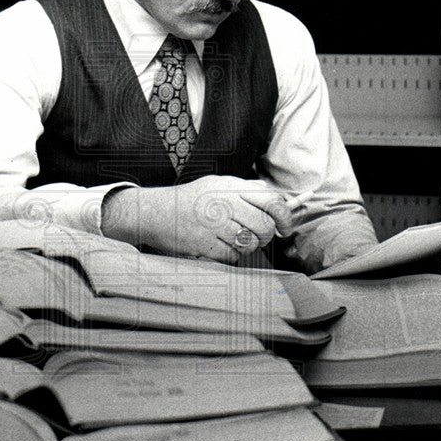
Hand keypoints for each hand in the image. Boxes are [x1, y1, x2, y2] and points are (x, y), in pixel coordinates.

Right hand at [101, 176, 296, 262]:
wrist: (155, 213)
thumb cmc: (191, 200)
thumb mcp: (218, 184)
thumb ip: (247, 189)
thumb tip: (278, 201)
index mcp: (229, 187)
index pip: (270, 201)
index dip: (284, 216)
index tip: (285, 226)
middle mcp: (222, 204)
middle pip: (263, 226)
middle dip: (265, 235)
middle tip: (257, 236)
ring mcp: (212, 225)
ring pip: (249, 243)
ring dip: (248, 246)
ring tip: (236, 239)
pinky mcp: (203, 244)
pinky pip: (232, 256)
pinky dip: (232, 255)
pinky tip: (221, 246)